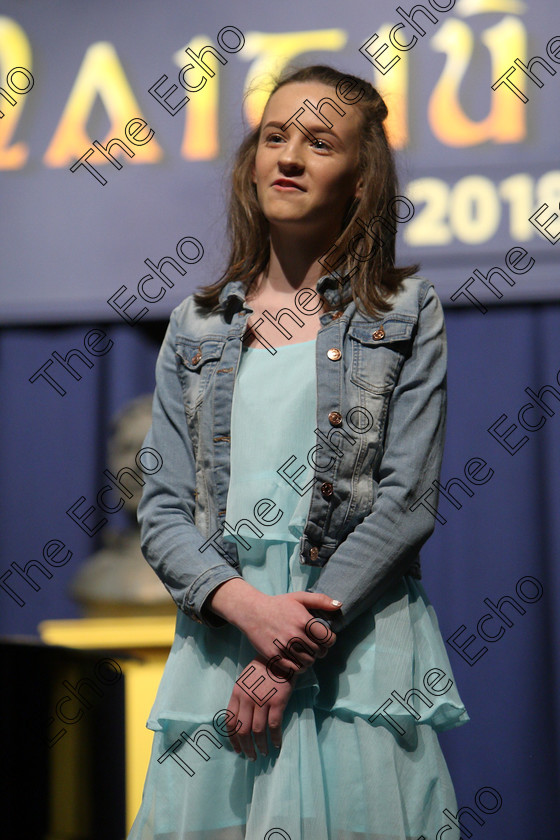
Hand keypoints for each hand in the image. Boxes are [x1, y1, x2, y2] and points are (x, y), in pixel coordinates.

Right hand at [207, 580, 339, 674]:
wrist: (252, 612)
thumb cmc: (278, 604)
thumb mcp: (299, 597)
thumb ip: (320, 600)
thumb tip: (339, 605)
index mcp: (304, 621)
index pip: (328, 639)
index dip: (329, 640)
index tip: (325, 639)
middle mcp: (295, 635)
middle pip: (318, 652)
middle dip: (320, 650)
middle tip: (314, 646)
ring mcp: (284, 647)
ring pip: (308, 662)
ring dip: (310, 659)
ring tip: (305, 652)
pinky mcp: (274, 656)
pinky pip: (294, 669)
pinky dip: (299, 667)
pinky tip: (296, 659)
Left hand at [226, 656, 295, 758]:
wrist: (280, 657)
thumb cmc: (261, 669)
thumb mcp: (244, 681)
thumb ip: (240, 699)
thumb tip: (239, 722)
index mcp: (237, 693)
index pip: (230, 722)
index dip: (233, 739)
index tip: (237, 749)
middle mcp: (247, 699)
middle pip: (243, 730)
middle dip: (246, 747)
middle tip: (251, 756)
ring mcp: (262, 700)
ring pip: (258, 731)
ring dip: (261, 746)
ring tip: (264, 753)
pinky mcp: (277, 701)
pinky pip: (274, 725)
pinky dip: (275, 738)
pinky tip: (277, 744)